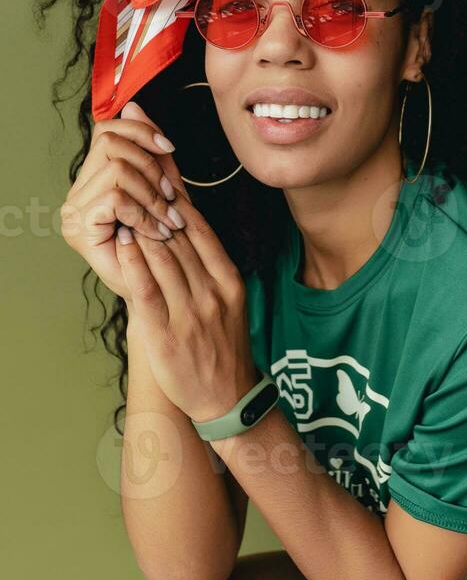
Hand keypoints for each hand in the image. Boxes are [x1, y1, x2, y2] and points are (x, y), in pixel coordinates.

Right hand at [59, 100, 189, 301]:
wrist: (161, 298)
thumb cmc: (164, 248)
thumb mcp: (163, 191)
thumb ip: (154, 154)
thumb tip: (135, 104)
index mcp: (95, 180)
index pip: (109, 130)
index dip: (142, 131)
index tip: (170, 149)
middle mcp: (78, 192)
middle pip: (111, 142)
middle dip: (151, 165)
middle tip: (173, 196)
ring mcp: (75, 212)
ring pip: (117, 168)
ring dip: (152, 192)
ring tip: (169, 219)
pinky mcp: (80, 230)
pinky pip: (115, 197)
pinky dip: (144, 211)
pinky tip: (158, 230)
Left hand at [115, 200, 259, 422]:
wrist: (227, 396)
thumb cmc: (224, 345)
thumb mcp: (231, 301)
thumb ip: (211, 267)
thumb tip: (187, 228)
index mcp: (229, 282)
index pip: (201, 232)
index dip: (179, 204)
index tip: (161, 183)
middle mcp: (212, 293)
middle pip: (179, 240)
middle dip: (154, 210)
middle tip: (134, 186)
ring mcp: (190, 313)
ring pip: (162, 258)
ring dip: (140, 229)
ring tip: (122, 208)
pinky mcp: (166, 333)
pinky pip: (147, 290)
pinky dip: (133, 263)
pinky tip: (122, 244)